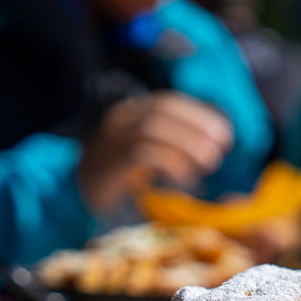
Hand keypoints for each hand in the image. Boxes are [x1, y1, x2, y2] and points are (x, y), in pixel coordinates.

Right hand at [76, 93, 232, 212]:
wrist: (75, 198)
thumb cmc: (120, 179)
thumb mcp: (150, 156)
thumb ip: (175, 147)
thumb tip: (213, 148)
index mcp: (130, 113)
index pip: (168, 102)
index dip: (199, 115)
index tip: (224, 133)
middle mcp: (119, 121)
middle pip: (162, 110)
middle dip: (197, 126)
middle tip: (220, 148)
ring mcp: (110, 141)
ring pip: (152, 128)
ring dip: (187, 143)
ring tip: (209, 162)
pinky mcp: (107, 165)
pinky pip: (142, 154)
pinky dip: (171, 163)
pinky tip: (187, 177)